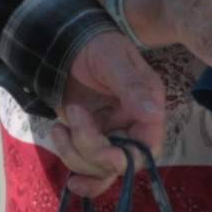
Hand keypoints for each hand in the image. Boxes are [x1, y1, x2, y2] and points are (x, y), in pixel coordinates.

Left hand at [51, 23, 166, 191]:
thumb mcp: (114, 60)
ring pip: (99, 169)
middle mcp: (132, 127)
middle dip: (91, 151)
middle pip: (119, 163)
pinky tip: (61, 151)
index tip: (102, 151)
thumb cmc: (97, 44)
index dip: (127, 157)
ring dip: (74, 153)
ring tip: (58, 127)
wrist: (69, 42)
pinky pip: (85, 165)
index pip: (147, 147)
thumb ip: (131, 88)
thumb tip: (152, 113)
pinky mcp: (89, 139)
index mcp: (147, 108)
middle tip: (70, 122)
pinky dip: (73, 165)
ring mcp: (110, 136)